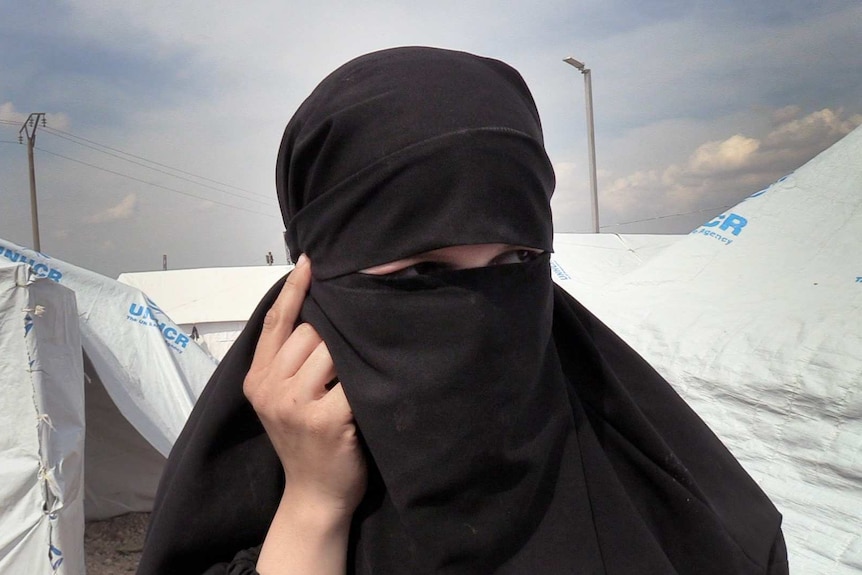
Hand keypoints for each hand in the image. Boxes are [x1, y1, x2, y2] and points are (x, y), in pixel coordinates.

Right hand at [245, 256, 365, 574]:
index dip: (292, 289)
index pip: (275, 323)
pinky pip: (354, 380)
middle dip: (335, 337)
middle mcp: (270, 389)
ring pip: (334, 350)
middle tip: (348, 359)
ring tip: (358, 378)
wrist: (314, 495)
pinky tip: (372, 390)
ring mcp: (296, 405)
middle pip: (311, 332)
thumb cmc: (305, 441)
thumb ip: (288, 360)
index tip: (309, 261)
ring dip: (352, 358)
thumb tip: (316, 312)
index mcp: (257, 379)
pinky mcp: (327, 419)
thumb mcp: (281, 399)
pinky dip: (366, 381)